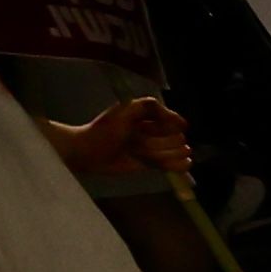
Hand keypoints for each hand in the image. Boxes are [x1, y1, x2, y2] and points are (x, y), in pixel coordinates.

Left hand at [54, 98, 187, 180]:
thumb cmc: (105, 129)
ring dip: (163, 154)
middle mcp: (157, 132)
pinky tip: (178, 163)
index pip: (176, 123)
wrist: (89, 151)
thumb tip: (181, 122)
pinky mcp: (153, 164)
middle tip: (137, 142)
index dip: (166, 127)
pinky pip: (178, 165)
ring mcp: (157, 148)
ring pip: (178, 152)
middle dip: (161, 142)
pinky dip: (180, 165)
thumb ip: (150, 106)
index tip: (147, 127)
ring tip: (142, 153)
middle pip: (178, 139)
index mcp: (152, 117)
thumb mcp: (125, 110)